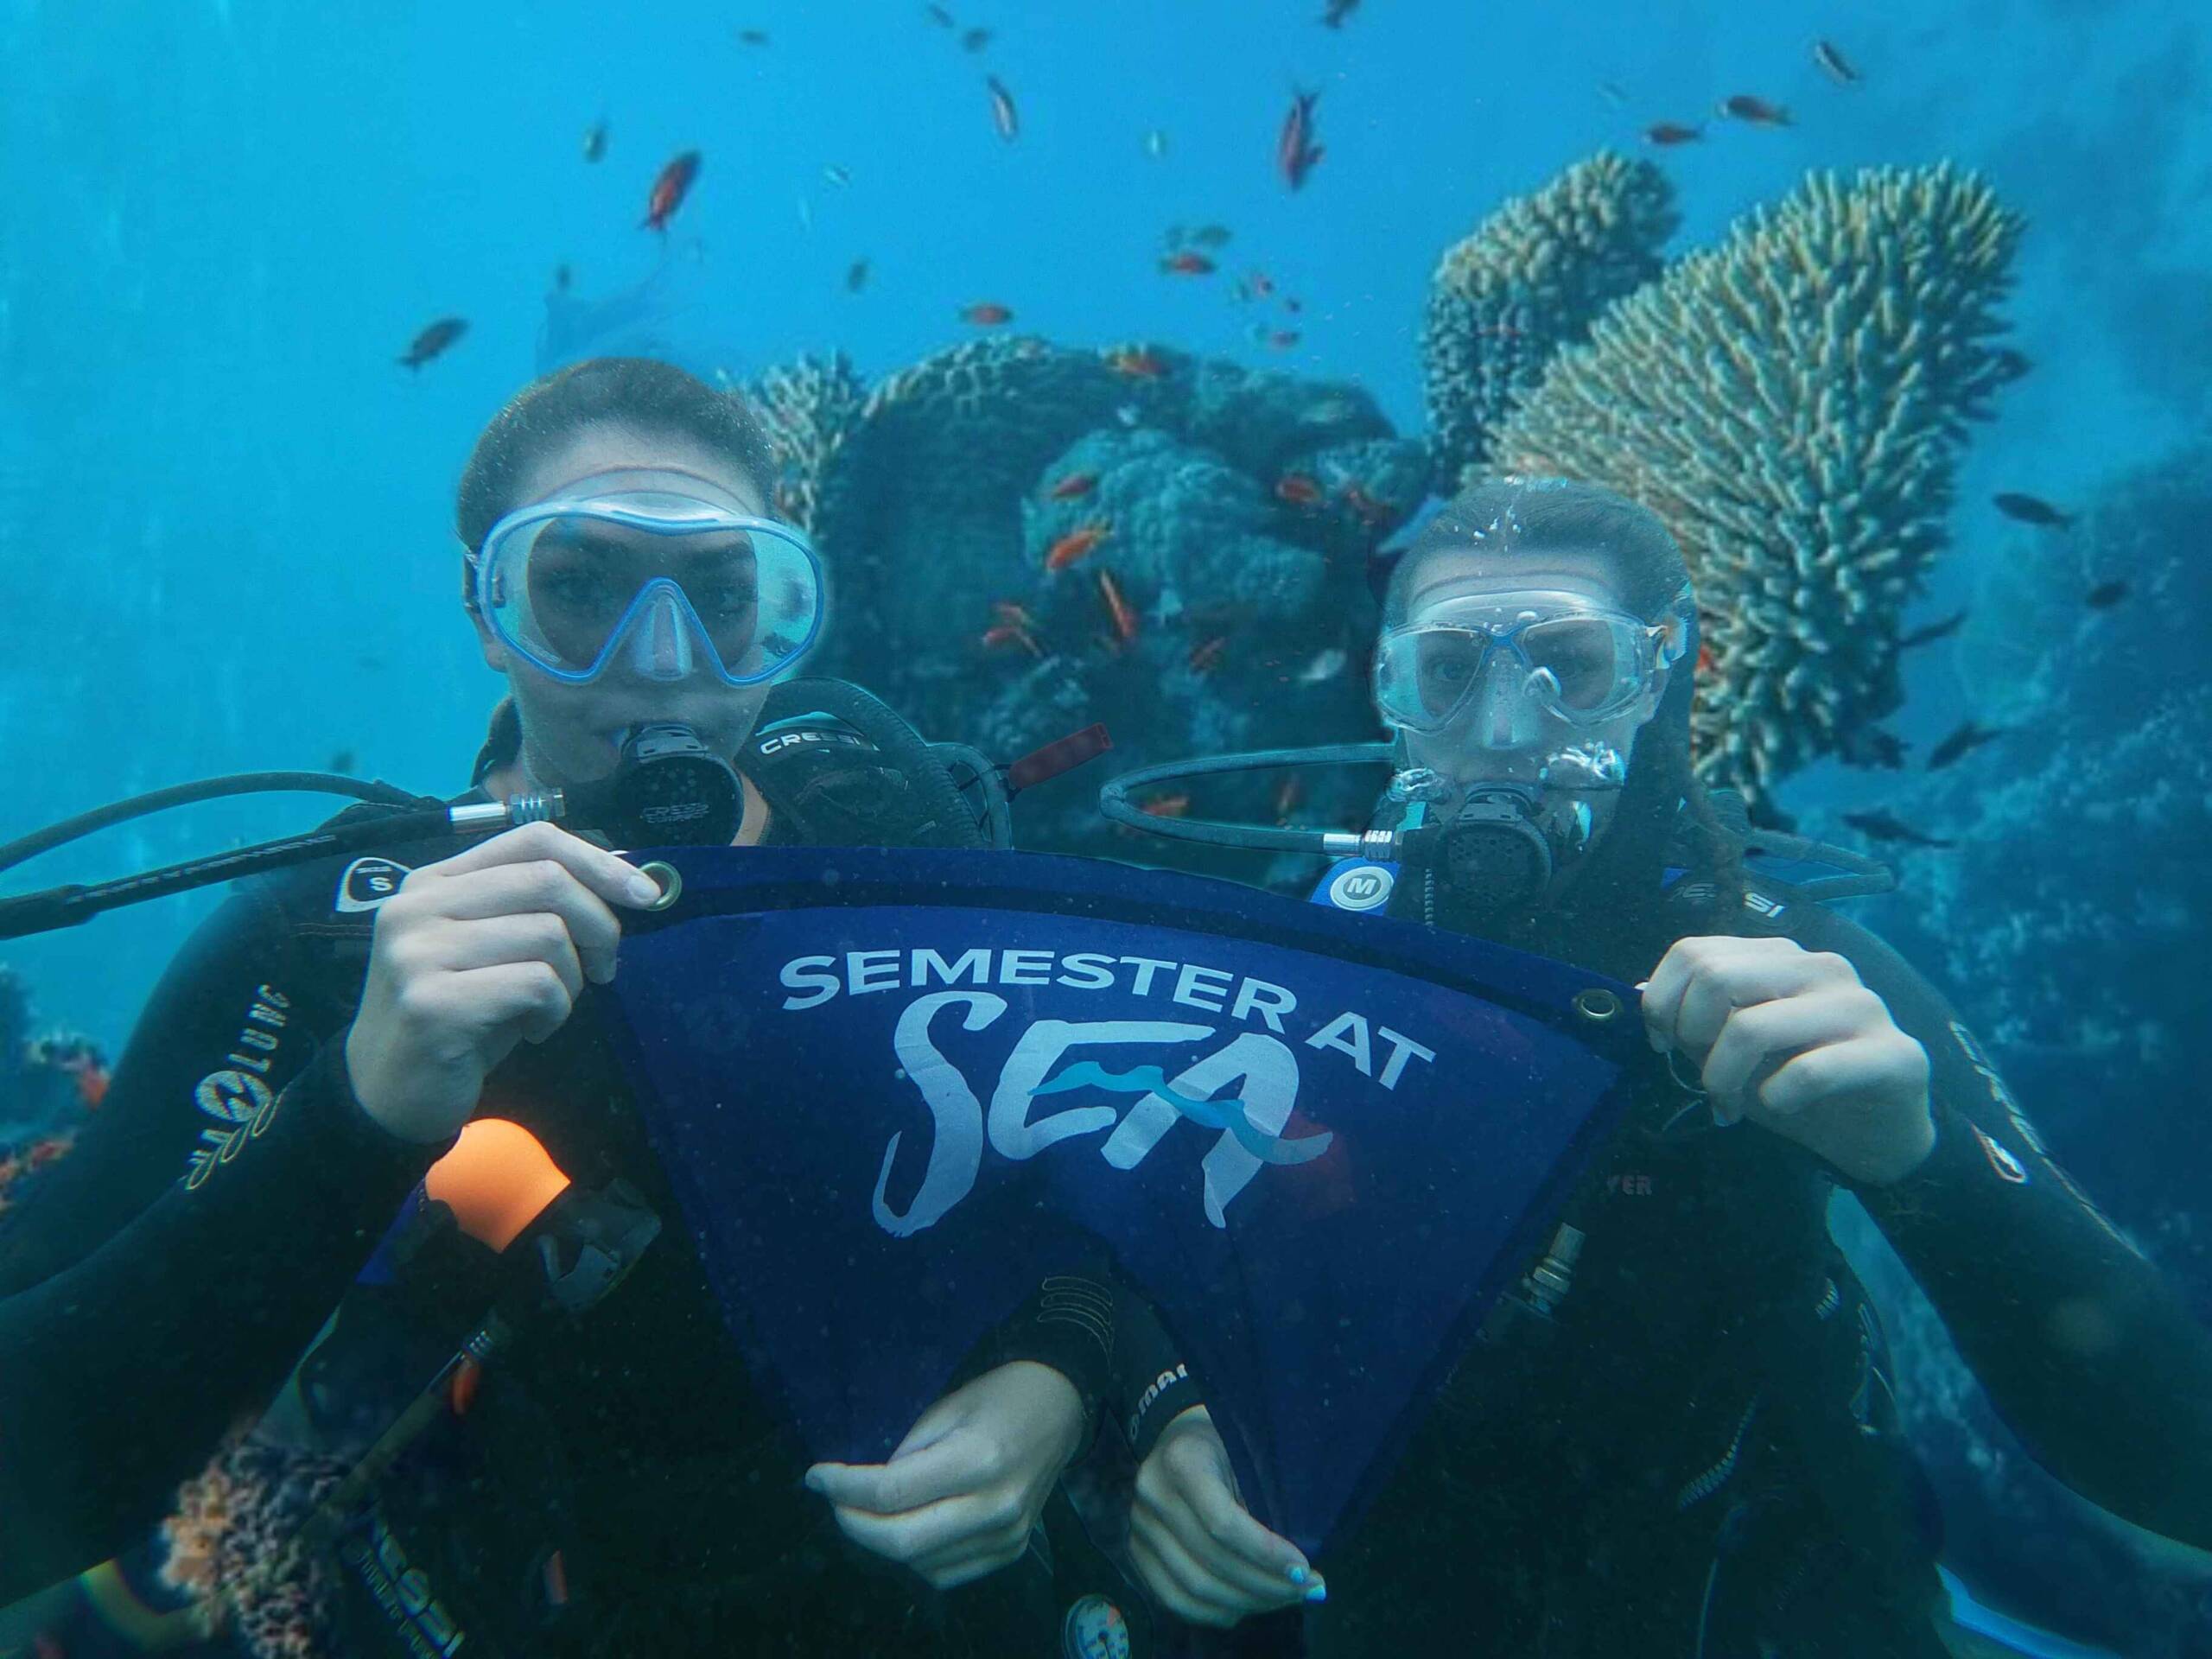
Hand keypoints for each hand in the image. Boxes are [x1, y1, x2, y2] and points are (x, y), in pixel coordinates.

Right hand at [346, 821, 663, 1142]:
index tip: (644, 894)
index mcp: (434, 882)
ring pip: (548, 935)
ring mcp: (418, 954)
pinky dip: (554, 1013)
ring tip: (547, 1008)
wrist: (387, 1093)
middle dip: (600, 925)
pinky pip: (536, 986)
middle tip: (605, 968)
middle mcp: (417, 907)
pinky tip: (531, 1031)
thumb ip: (534, 908)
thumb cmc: (457, 1016)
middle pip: (548, 880)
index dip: (599, 861)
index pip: (532, 839)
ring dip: (572, 981)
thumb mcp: (491, 948)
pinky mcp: (432, 1005)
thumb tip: (625, 881)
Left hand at [805, 1360, 1084, 1589]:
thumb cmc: (998, 1396)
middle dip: (854, 1524)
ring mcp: (1006, 1535)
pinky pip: (945, 1572)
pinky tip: (910, 1525)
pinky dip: (915, 1557)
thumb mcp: (946, 1407)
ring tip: (873, 1509)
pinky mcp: (1011, 1551)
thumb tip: (867, 1492)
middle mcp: (995, 1505)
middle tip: (835, 1501)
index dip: (843, 1488)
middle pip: (901, 1541)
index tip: (815, 1477)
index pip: (892, 1492)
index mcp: (977, 1458)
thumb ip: (907, 1454)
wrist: (1060, 1408)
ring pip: (919, 1563)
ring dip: (882, 1540)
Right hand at [1130, 1406, 1319, 1626]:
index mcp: (1181, 1460)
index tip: (1303, 1569)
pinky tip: (1250, 1605)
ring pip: (1195, 1587)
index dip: (1265, 1553)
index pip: (1223, 1523)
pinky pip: (1175, 1599)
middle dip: (1266, 1585)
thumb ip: (1266, 1506)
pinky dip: (1217, 1612)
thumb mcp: (1249, 1457)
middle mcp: (1152, 1494)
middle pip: (1211, 1560)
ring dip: (1248, 1602)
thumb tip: (1298, 1571)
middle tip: (1307, 1590)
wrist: (1182, 1438)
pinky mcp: (1136, 1553)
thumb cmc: (1228, 1443)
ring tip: (1286, 1598)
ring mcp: (1138, 1526)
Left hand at [1640, 935, 1934, 1185]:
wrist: (1876, 1135)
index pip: (1694, 951)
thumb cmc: (1798, 1086)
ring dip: (1723, 1078)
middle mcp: (1821, 967)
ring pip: (1752, 1026)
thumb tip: (1640, 990)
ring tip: (1729, 1106)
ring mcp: (1861, 1006)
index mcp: (1780, 957)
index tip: (1663, 1044)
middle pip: (1716, 978)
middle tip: (1704, 1081)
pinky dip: (1775, 1097)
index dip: (1661, 1002)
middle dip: (1691, 1038)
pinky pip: (1808, 1070)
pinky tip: (1779, 1107)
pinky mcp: (1893, 1053)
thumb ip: (1695, 1019)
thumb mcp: (1733, 1051)